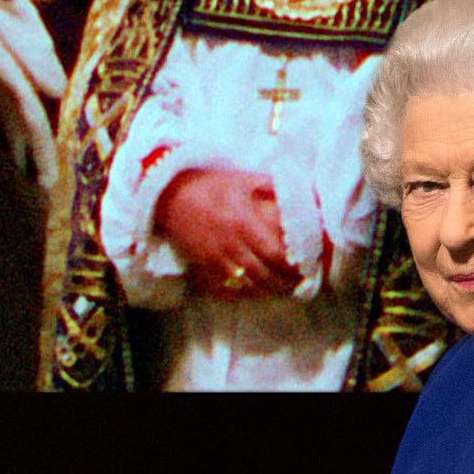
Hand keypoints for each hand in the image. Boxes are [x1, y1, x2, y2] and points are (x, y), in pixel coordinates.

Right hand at [154, 168, 300, 299]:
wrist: (170, 195)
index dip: (290, 266)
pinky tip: (257, 293)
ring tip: (282, 292)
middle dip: (283, 284)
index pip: (272, 253)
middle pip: (263, 274)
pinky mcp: (204, 266)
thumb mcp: (241, 180)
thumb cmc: (209, 186)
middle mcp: (230, 243)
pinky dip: (244, 293)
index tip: (304, 268)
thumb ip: (269, 186)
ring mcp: (216, 257)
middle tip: (298, 286)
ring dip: (267, 291)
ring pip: (247, 285)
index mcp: (243, 222)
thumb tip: (294, 192)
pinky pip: (227, 287)